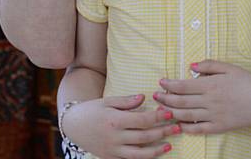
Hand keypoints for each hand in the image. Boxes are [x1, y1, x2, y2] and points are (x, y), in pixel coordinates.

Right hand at [62, 94, 179, 157]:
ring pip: (139, 153)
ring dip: (157, 149)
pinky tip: (154, 153)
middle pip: (144, 137)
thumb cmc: (92, 109)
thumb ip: (126, 101)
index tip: (169, 112)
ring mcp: (113, 150)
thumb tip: (144, 97)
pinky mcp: (110, 158)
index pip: (141, 120)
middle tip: (177, 127)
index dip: (157, 117)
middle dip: (162, 132)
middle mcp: (115, 138)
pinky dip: (144, 157)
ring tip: (170, 145)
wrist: (73, 126)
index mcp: (114, 120)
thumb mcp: (108, 101)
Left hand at [153, 60, 250, 134]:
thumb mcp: (229, 67)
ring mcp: (213, 116)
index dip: (169, 84)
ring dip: (171, 112)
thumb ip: (209, 66)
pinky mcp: (219, 127)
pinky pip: (199, 130)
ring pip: (186, 116)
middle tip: (154, 96)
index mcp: (210, 85)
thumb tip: (190, 66)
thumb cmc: (247, 82)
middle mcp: (209, 101)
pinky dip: (187, 128)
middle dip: (165, 99)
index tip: (160, 82)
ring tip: (161, 109)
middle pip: (181, 102)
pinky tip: (179, 124)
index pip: (183, 86)